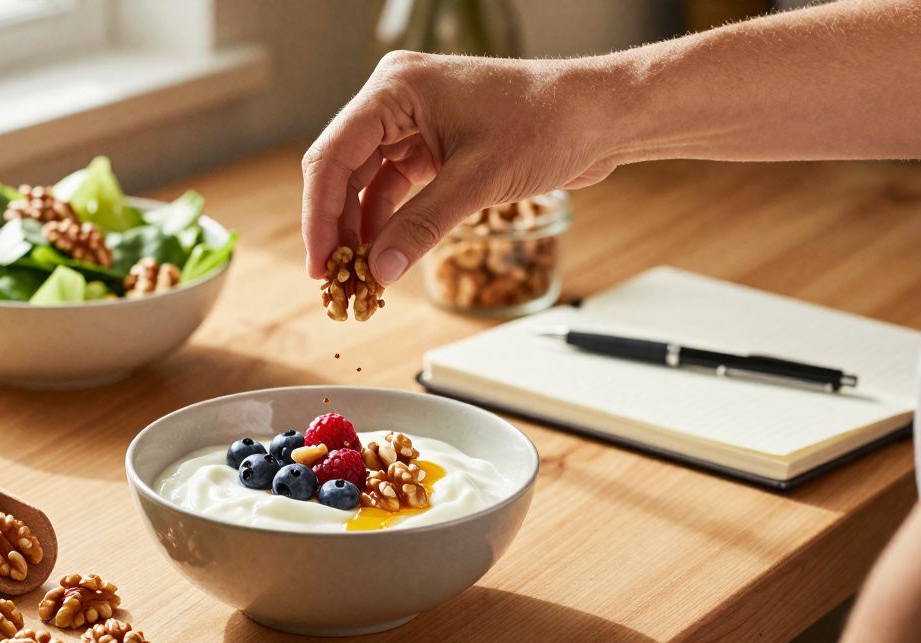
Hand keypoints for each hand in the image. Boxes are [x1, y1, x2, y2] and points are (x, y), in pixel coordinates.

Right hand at [301, 51, 620, 284]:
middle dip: (336, 224)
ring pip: (366, 180)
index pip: (334, 155)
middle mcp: (398, 99)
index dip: (320, 215)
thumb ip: (421, 227)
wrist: (600, 116)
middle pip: (343, 168)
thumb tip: (379, 270)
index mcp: (397, 88)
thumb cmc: (548, 123)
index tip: (320, 263)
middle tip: (334, 277)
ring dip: (361, 227)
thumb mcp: (478, 181)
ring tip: (359, 273)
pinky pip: (395, 185)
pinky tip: (385, 253)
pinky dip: (388, 220)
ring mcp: (415, 121)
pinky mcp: (435, 143)